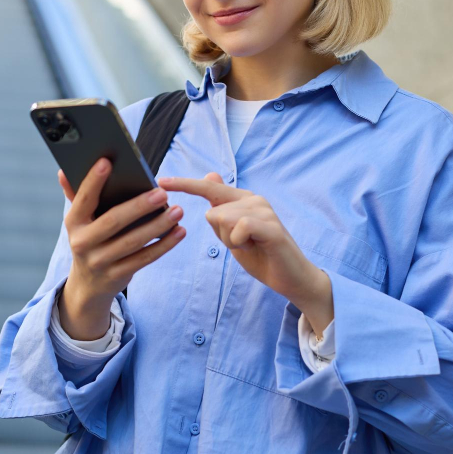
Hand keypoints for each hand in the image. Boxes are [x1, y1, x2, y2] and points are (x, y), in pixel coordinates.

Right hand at [57, 158, 186, 339]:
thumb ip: (77, 196)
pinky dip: (164, 245)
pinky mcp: (117, 276)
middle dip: (139, 206)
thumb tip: (63, 170)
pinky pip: (144, 259)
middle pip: (113, 221)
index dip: (93, 180)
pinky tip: (179, 232)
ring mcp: (99, 262)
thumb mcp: (80, 221)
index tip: (107, 161)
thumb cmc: (90, 240)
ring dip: (158, 226)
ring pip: (133, 242)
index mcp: (73, 222)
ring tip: (178, 211)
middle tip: (162, 193)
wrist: (88, 285)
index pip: (83, 199)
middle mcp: (82, 243)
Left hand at [158, 173, 331, 333]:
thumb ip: (220, 210)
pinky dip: (240, 242)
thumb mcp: (233, 233)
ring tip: (251, 246)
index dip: (185, 184)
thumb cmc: (261, 255)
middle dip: (220, 235)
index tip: (161, 180)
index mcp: (243, 199)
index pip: (209, 187)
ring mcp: (264, 210)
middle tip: (242, 244)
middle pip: (212, 212)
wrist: (291, 277)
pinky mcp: (271, 225)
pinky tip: (255, 247)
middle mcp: (254, 199)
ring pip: (223, 220)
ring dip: (231, 241)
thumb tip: (210, 176)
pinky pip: (239, 228)